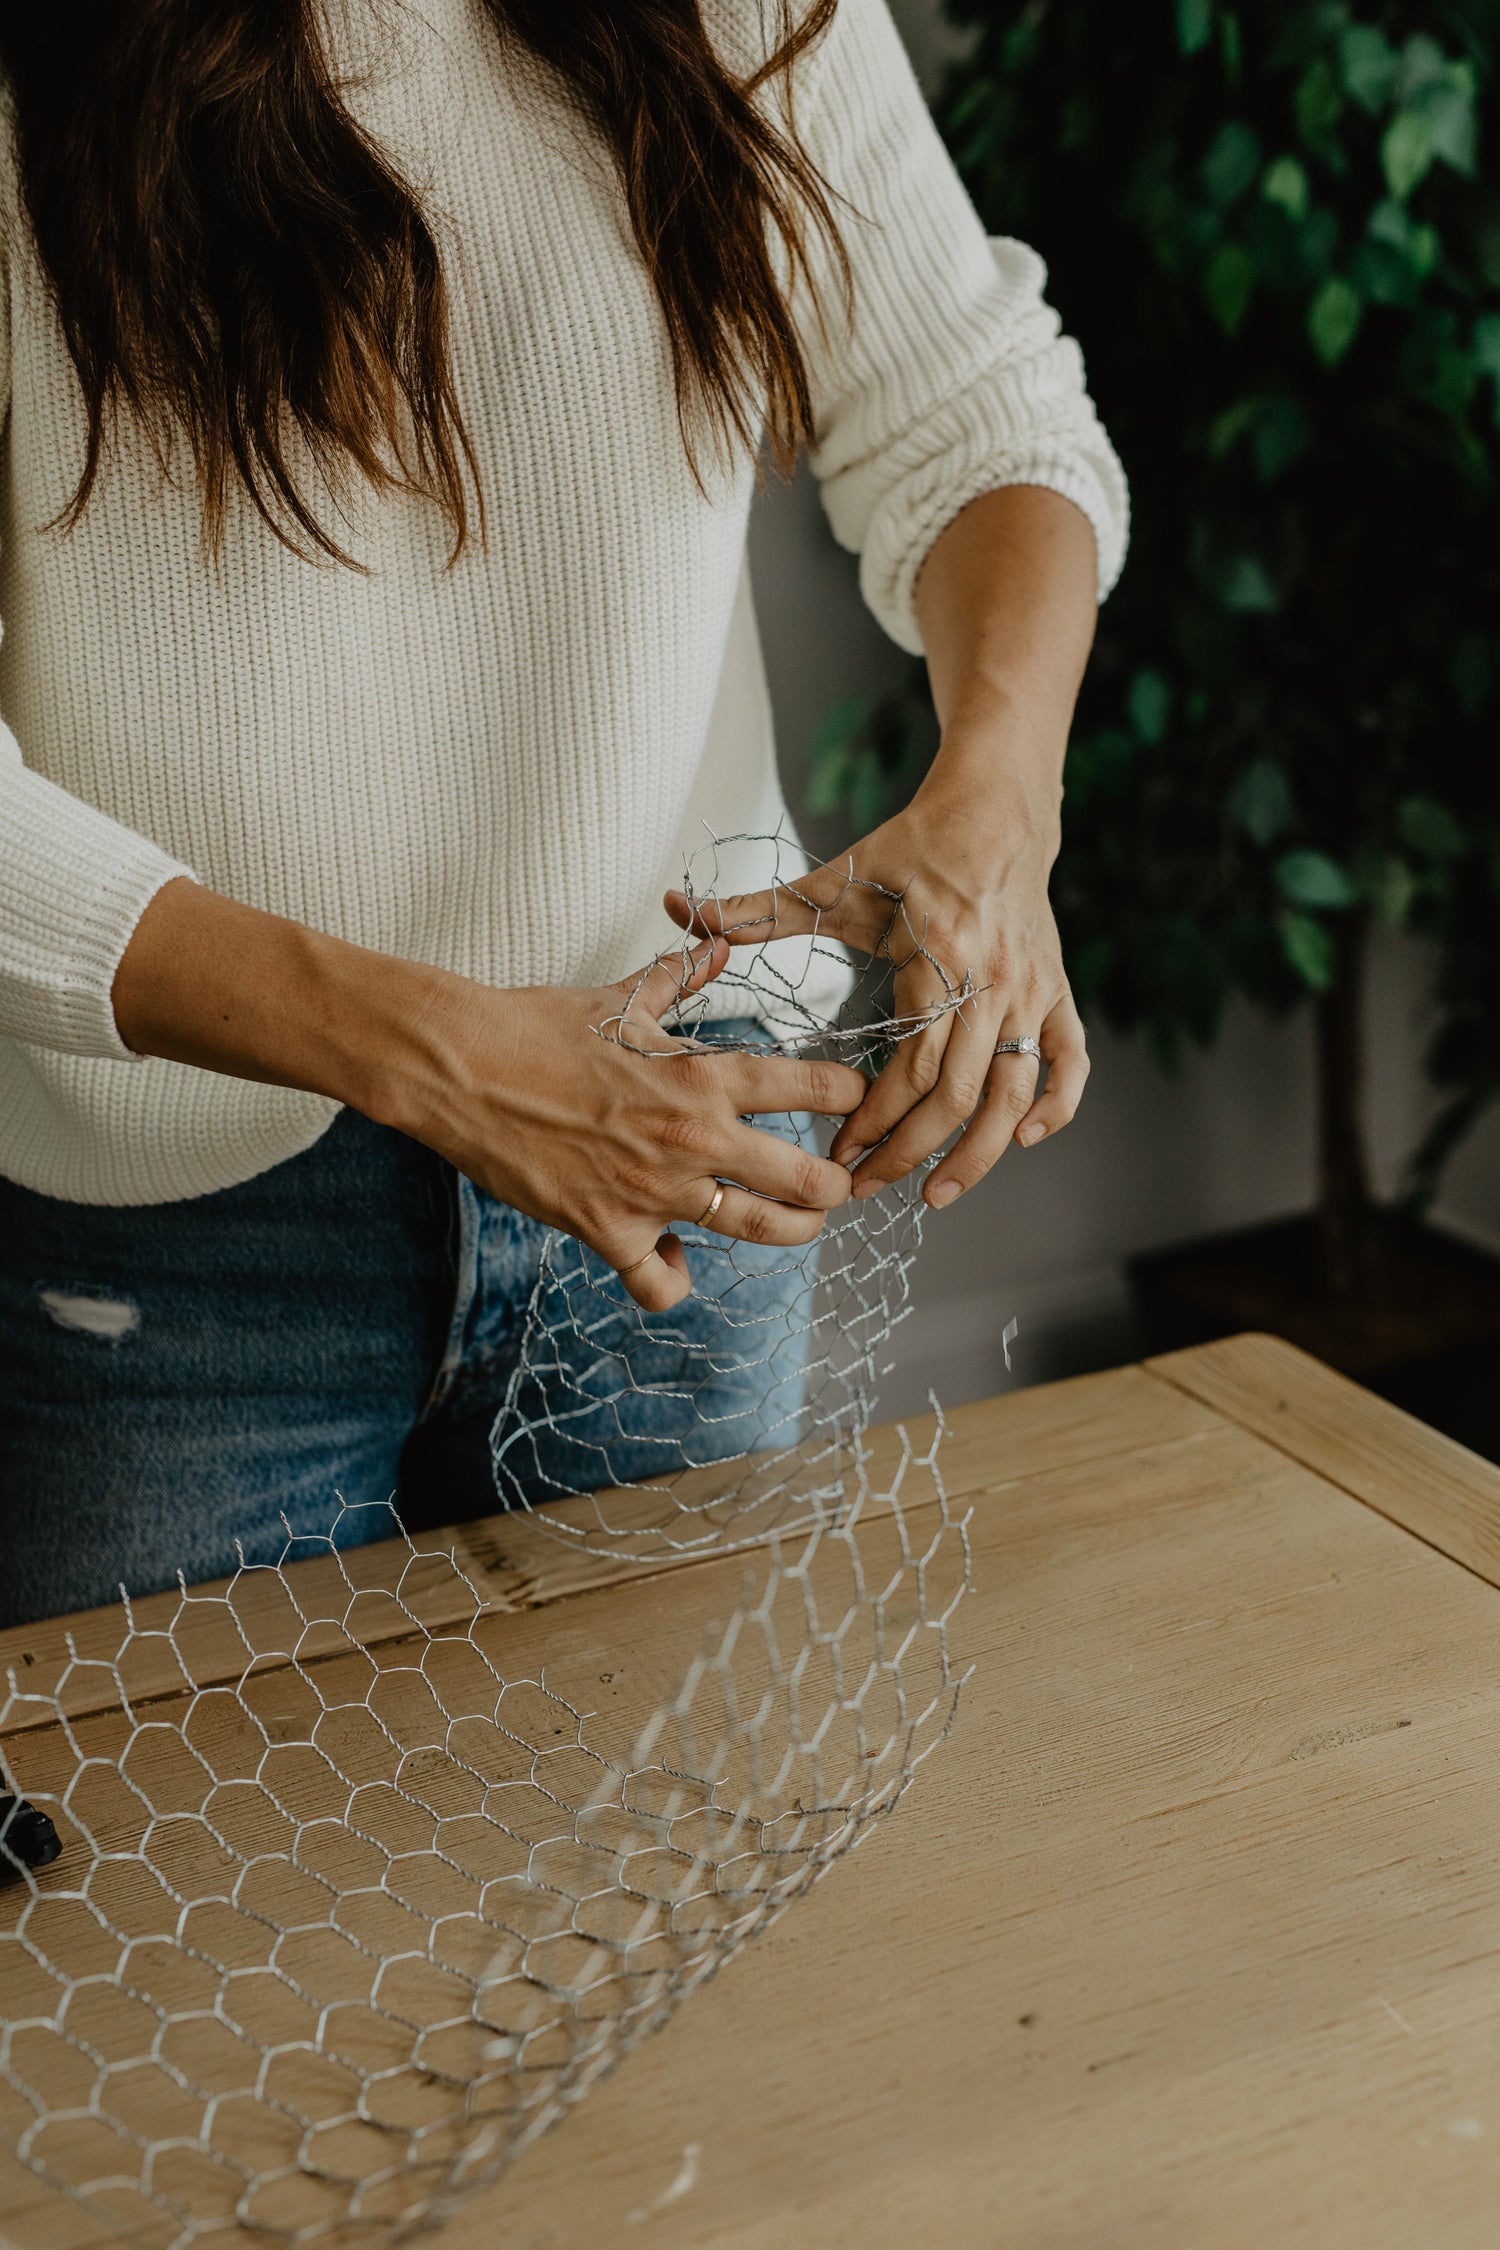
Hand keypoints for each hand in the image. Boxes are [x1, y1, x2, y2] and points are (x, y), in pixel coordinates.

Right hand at [407, 937, 864, 1309]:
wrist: (461, 1068)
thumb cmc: (537, 1027)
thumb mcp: (618, 997)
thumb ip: (678, 976)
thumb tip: (717, 940)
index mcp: (703, 1075)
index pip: (812, 1087)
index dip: (851, 1096)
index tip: (861, 1103)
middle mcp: (692, 1137)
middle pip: (807, 1181)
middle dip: (836, 1187)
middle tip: (839, 1186)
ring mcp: (653, 1191)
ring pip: (758, 1233)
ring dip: (790, 1233)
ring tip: (797, 1226)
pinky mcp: (609, 1230)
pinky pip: (661, 1281)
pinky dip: (672, 1277)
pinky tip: (672, 1258)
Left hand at [665, 781, 1088, 1209]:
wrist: (996, 809)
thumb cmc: (912, 848)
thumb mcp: (836, 879)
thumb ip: (758, 908)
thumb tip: (680, 909)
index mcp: (939, 957)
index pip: (912, 1063)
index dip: (876, 1117)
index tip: (840, 1150)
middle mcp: (992, 981)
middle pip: (957, 1093)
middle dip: (911, 1152)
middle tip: (867, 1186)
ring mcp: (1031, 990)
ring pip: (1013, 1091)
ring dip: (978, 1152)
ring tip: (936, 1194)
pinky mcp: (1056, 991)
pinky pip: (1069, 1060)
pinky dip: (1056, 1105)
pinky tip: (1022, 1139)